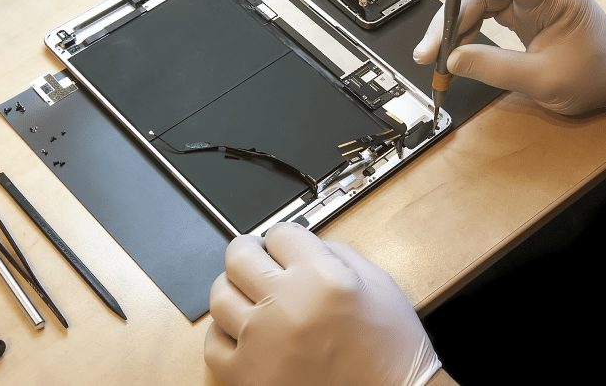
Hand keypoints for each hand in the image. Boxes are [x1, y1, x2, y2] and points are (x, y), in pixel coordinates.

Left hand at [204, 222, 440, 385]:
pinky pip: (214, 344)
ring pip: (219, 296)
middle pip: (239, 256)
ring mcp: (262, 341)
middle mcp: (286, 305)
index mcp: (321, 278)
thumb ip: (339, 254)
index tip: (285, 244)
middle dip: (249, 250)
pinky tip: (243, 331)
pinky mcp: (249, 376)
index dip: (285, 237)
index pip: (281, 234)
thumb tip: (304, 245)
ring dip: (233, 287)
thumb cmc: (392, 351)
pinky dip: (224, 333)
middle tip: (256, 255)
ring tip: (249, 293)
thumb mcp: (379, 285)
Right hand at [413, 0, 605, 114]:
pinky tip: (453, 51)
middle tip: (428, 53)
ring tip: (435, 59)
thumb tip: (453, 60)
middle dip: (450, 20)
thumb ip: (495, 69)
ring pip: (478, 1)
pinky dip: (466, 32)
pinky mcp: (522, 10)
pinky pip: (485, 13)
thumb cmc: (595, 74)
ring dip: (453, 28)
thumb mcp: (543, 81)